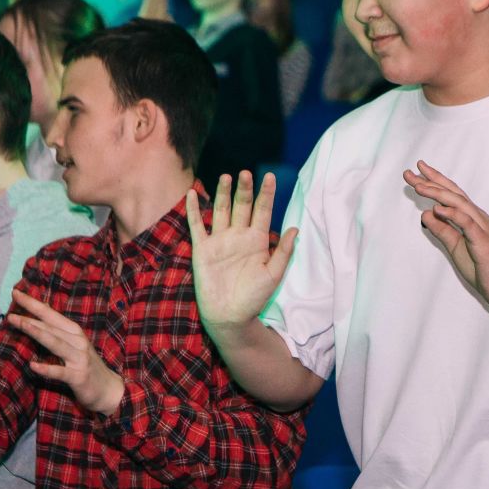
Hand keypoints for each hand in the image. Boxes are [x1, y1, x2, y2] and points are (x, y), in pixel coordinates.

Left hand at [7, 288, 124, 414]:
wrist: (109, 389)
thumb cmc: (86, 365)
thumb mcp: (74, 345)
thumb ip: (57, 332)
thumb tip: (37, 315)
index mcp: (74, 332)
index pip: (50, 314)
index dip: (33, 303)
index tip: (15, 293)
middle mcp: (78, 341)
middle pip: (50, 326)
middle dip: (30, 317)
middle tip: (9, 312)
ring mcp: (79, 358)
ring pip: (55, 343)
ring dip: (37, 332)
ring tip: (20, 324)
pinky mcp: (79, 377)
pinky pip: (60, 372)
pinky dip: (47, 369)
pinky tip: (33, 365)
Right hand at [186, 172, 295, 332]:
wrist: (230, 316)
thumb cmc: (253, 298)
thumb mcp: (273, 275)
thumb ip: (283, 252)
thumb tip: (296, 229)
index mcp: (257, 240)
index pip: (263, 211)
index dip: (267, 194)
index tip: (271, 177)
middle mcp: (238, 236)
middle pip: (242, 206)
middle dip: (245, 189)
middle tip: (247, 173)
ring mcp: (220, 241)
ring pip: (221, 210)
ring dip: (223, 194)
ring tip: (227, 177)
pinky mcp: (203, 249)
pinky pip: (197, 226)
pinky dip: (194, 210)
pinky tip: (192, 194)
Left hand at [404, 161, 488, 313]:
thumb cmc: (484, 268)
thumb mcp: (455, 247)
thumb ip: (442, 231)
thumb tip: (426, 214)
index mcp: (471, 218)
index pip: (450, 195)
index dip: (433, 182)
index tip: (415, 172)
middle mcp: (478, 217)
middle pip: (452, 194)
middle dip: (430, 182)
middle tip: (409, 173)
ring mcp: (482, 228)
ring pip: (459, 204)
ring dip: (438, 194)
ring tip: (419, 187)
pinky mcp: (484, 241)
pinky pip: (467, 224)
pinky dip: (453, 214)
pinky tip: (438, 209)